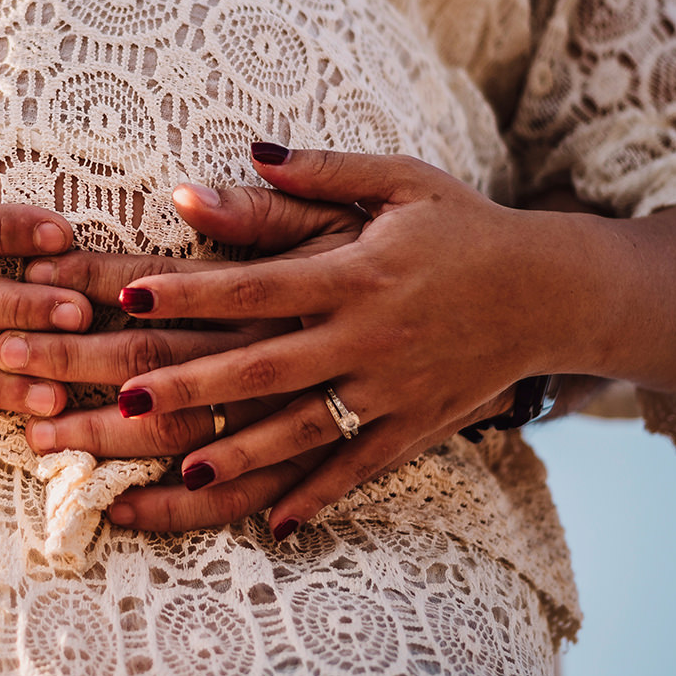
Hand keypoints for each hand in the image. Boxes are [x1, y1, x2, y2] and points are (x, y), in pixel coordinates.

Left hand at [69, 146, 600, 537]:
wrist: (551, 289)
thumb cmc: (463, 226)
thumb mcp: (399, 182)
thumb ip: (321, 172)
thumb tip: (247, 153)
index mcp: (357, 271)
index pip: (258, 283)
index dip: (192, 290)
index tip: (129, 293)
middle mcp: (370, 335)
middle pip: (266, 365)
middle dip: (193, 384)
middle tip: (123, 397)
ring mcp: (394, 388)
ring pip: (305, 429)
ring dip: (242, 452)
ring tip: (180, 469)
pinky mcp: (418, 425)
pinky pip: (361, 469)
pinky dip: (319, 496)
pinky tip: (275, 521)